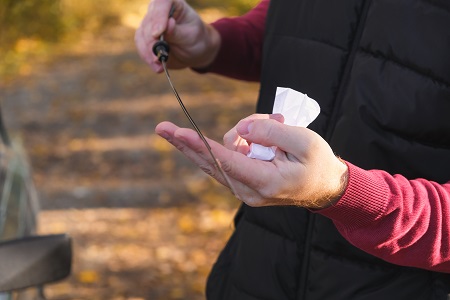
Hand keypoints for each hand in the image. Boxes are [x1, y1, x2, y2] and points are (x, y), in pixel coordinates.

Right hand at [135, 0, 220, 72]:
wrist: (195, 51)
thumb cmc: (196, 39)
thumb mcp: (191, 36)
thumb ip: (177, 31)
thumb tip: (167, 25)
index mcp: (172, 4)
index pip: (161, 2)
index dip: (158, 16)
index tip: (158, 33)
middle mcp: (158, 11)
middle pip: (148, 22)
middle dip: (151, 41)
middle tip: (158, 56)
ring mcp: (150, 24)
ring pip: (141, 35)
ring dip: (148, 52)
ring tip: (159, 65)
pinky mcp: (145, 38)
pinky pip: (141, 46)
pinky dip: (147, 58)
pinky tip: (157, 67)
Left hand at [155, 114, 347, 208]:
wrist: (324, 187)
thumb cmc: (317, 162)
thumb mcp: (303, 140)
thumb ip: (270, 131)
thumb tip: (242, 130)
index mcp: (265, 181)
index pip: (225, 161)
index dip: (200, 144)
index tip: (177, 133)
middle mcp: (248, 191)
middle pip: (210, 162)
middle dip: (187, 143)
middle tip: (161, 128)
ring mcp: (243, 190)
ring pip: (220, 157)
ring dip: (238, 134)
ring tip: (275, 123)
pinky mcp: (242, 184)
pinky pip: (227, 161)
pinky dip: (234, 144)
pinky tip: (252, 134)